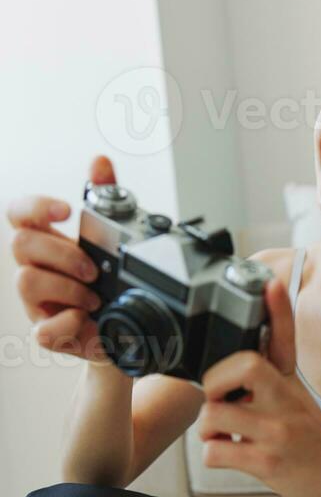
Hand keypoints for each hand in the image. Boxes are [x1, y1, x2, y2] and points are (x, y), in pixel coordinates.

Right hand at [7, 156, 114, 363]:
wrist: (124, 332)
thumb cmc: (108, 284)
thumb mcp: (111, 241)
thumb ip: (105, 199)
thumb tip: (100, 162)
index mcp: (45, 242)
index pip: (19, 213)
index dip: (36, 206)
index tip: (67, 209)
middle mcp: (34, 269)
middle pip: (20, 244)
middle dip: (61, 252)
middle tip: (94, 269)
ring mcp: (36, 303)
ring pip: (26, 280)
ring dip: (68, 286)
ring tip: (95, 297)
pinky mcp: (48, 334)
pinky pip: (42, 331)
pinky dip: (68, 323)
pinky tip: (86, 319)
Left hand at [198, 274, 320, 496]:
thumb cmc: (311, 438)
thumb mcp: (298, 397)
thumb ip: (270, 376)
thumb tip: (234, 357)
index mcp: (290, 381)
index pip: (285, 337)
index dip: (278, 309)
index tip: (271, 284)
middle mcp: (287, 401)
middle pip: (244, 366)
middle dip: (214, 381)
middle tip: (219, 398)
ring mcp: (279, 431)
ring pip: (215, 413)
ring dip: (207, 427)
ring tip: (223, 434)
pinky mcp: (269, 462)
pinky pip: (216, 451)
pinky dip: (213, 454)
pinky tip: (230, 454)